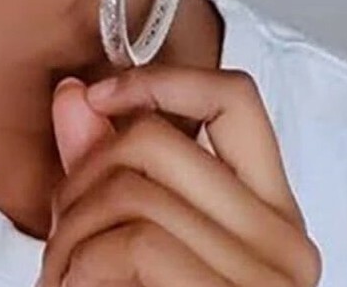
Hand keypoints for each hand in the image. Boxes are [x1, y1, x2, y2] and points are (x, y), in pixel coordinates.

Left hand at [35, 66, 321, 286]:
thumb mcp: (129, 237)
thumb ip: (104, 166)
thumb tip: (71, 93)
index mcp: (269, 212)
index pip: (235, 97)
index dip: (158, 80)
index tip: (97, 96)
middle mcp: (286, 243)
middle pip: (155, 141)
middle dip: (80, 176)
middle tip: (60, 231)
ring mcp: (266, 283)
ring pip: (133, 191)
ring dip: (68, 233)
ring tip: (62, 274)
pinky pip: (135, 245)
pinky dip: (78, 268)